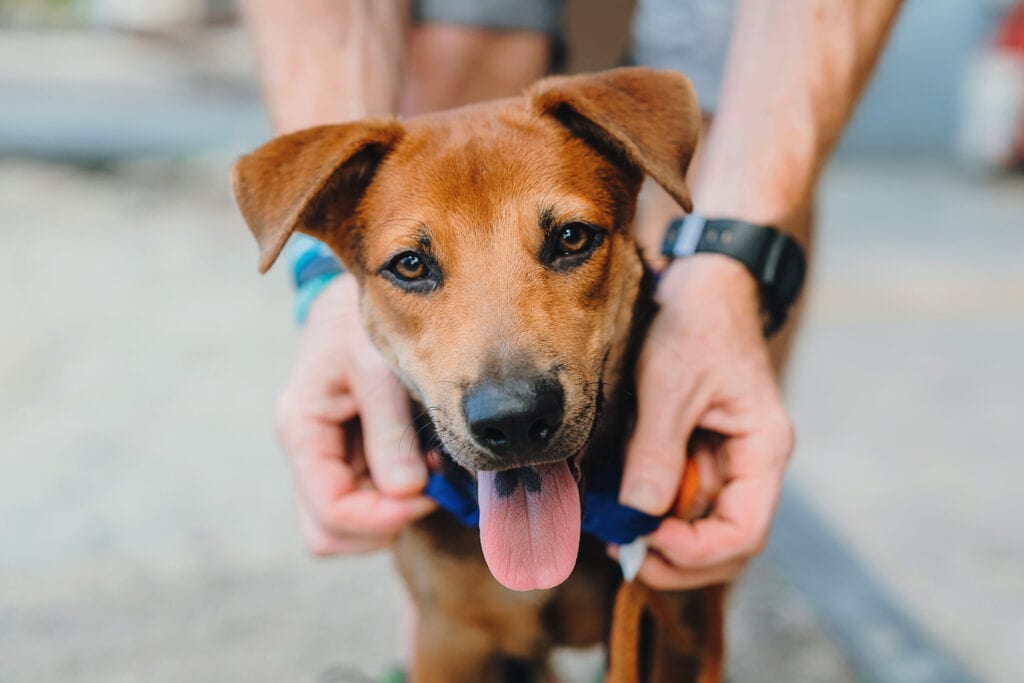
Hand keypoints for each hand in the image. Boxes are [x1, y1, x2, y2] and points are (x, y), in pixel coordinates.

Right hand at [275, 275, 434, 555]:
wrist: (353, 299)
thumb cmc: (361, 325)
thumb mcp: (378, 369)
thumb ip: (390, 430)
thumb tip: (407, 491)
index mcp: (302, 430)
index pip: (332, 511)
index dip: (383, 516)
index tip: (427, 492)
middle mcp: (306, 453)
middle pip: (329, 533)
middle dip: (382, 523)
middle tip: (428, 487)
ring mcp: (325, 458)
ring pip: (346, 526)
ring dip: (390, 512)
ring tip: (428, 469)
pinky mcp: (347, 456)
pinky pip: (365, 501)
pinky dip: (396, 496)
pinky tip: (423, 461)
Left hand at [617, 255, 794, 588]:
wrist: (700, 280)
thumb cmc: (695, 323)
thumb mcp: (671, 385)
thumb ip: (657, 449)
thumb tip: (639, 512)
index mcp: (763, 449)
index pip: (745, 532)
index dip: (697, 552)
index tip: (647, 540)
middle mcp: (750, 463)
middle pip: (725, 540)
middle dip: (676, 558)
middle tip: (623, 554)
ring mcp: (723, 458)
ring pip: (698, 522)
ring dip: (659, 536)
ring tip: (612, 529)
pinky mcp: (696, 448)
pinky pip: (677, 493)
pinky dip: (650, 507)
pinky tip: (617, 504)